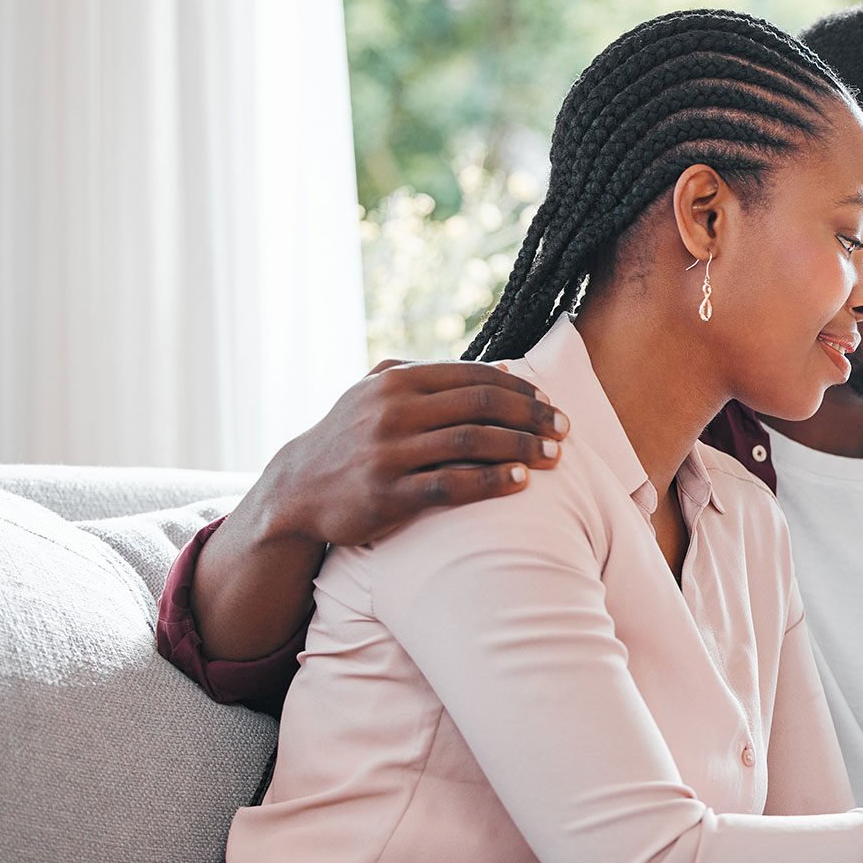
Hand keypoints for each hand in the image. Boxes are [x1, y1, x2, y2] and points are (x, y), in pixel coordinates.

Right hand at [251, 359, 568, 547]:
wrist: (296, 490)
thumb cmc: (350, 437)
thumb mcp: (376, 394)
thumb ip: (431, 376)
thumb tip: (502, 368)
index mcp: (396, 382)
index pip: (473, 377)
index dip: (519, 390)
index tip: (550, 404)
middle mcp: (393, 411)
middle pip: (481, 405)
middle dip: (531, 416)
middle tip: (565, 430)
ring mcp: (389, 452)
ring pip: (471, 442)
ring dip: (522, 447)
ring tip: (555, 457)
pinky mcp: (388, 494)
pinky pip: (450, 484)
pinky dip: (490, 481)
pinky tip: (521, 482)